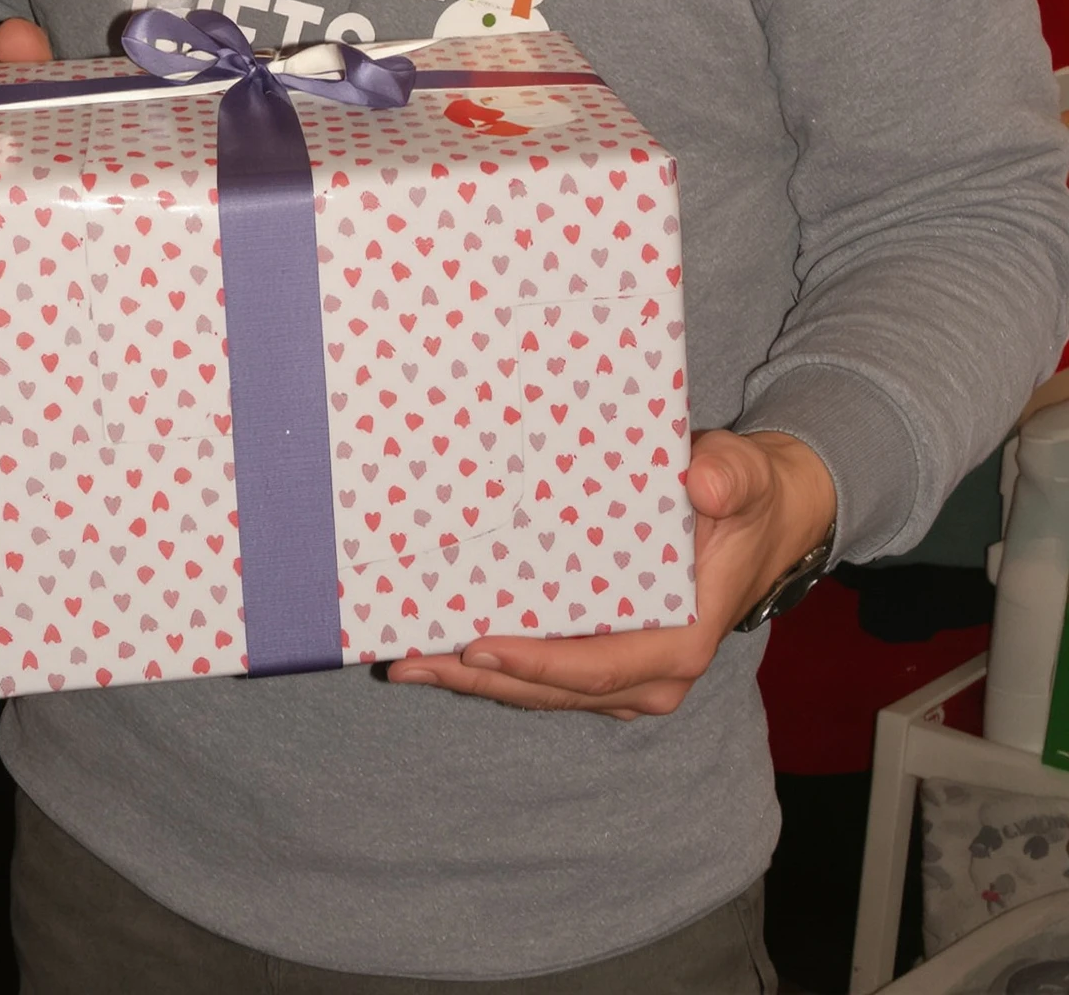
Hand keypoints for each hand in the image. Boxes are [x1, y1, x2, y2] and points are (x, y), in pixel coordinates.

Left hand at [385, 428, 835, 719]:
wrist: (759, 518)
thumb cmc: (744, 498)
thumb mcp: (742, 476)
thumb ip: (727, 478)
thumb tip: (705, 484)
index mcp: (679, 644)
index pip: (595, 666)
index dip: (535, 664)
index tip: (476, 648)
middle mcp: (651, 675)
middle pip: (552, 688)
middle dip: (479, 678)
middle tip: (408, 661)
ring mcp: (627, 674)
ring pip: (541, 689)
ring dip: (476, 678)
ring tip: (407, 660)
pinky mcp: (606, 658)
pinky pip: (545, 671)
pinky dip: (496, 665)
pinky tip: (444, 647)